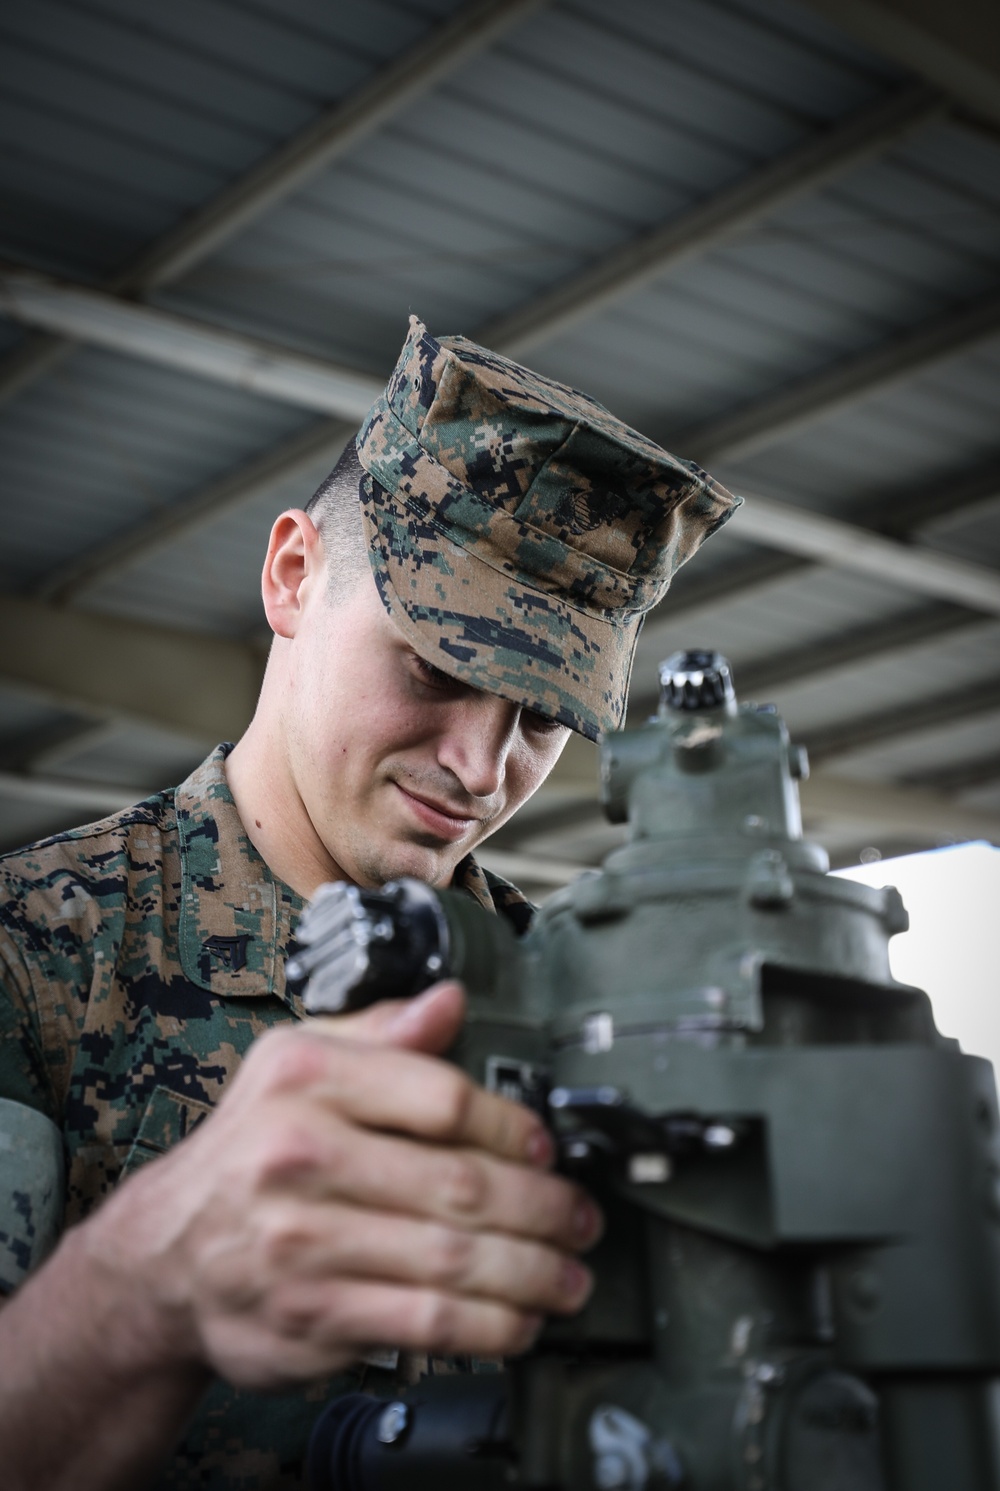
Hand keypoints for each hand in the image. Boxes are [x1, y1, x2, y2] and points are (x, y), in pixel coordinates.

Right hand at [83, 983, 601, 1389]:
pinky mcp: (310, 1315)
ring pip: (453, 1261)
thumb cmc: (251, 1147)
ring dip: (532, 1274)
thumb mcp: (297, 1063)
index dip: (513, 1126)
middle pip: (460, 1185)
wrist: (167, 1252)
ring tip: (570, 1275)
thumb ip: (381, 1032)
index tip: (550, 1148)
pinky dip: (490, 1327)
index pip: (440, 1097)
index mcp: (306, 1080)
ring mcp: (303, 1243)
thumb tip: (452, 1000)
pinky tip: (520, 1320)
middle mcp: (299, 1156)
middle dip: (543, 1208)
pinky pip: (425, 1324)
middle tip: (582, 1219)